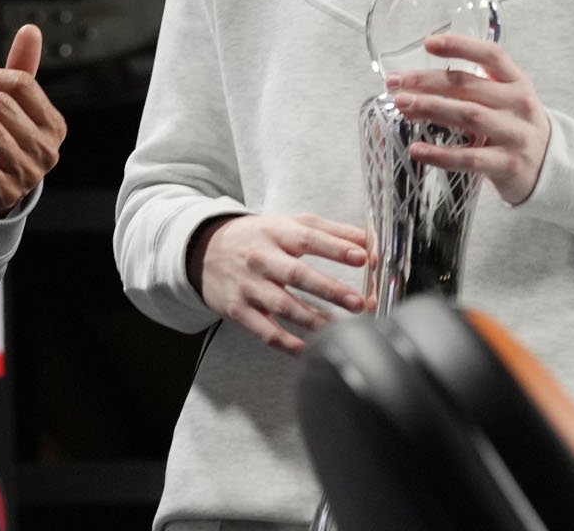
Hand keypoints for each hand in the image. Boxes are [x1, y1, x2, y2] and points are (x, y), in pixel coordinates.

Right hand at [190, 213, 368, 354]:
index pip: (308, 238)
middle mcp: (261, 258)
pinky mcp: (239, 310)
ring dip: (315, 320)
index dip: (336, 248)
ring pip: (284, 307)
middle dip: (329, 289)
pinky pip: (266, 331)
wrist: (205, 251)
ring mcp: (249, 286)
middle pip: (296, 274)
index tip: (361, 257)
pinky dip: (289, 344)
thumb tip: (368, 241)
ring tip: (342, 329)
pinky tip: (310, 349)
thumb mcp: (289, 224)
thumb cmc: (256, 238)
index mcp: (276, 233)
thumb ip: (330, 232)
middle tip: (358, 302)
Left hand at [387, 32, 551, 204]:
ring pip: (467, 116)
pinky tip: (417, 150)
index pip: (491, 55)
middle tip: (394, 82)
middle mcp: (518, 105)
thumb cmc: (516, 129)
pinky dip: (440, 154)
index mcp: (517, 83)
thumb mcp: (507, 101)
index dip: (460, 46)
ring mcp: (515, 135)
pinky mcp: (508, 165)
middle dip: (427, 81)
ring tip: (401, 106)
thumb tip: (417, 83)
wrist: (551, 170)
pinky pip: (469, 158)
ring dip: (430, 108)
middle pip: (468, 86)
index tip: (428, 43)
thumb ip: (476, 88)